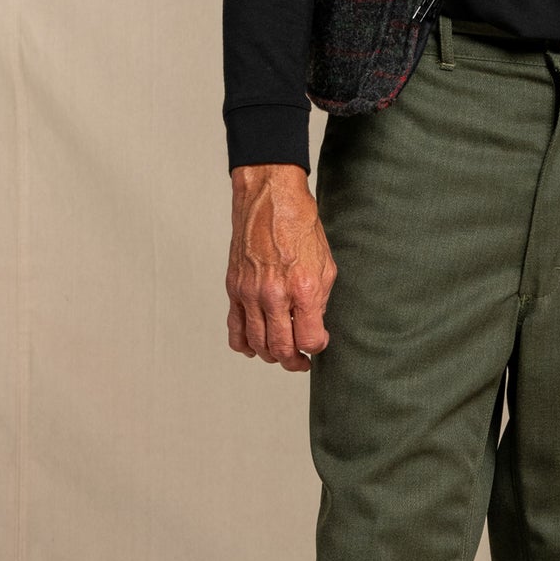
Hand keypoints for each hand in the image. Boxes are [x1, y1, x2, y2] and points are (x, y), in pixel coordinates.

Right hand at [227, 164, 336, 370]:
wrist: (270, 199)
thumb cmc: (300, 227)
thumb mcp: (325, 264)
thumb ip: (320, 301)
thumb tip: (314, 326)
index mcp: (303, 288)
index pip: (309, 340)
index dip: (316, 347)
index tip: (318, 343)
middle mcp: (274, 294)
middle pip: (281, 349)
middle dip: (294, 361)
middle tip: (301, 360)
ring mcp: (250, 293)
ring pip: (257, 344)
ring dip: (271, 355)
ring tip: (282, 353)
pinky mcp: (234, 289)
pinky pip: (235, 330)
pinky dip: (245, 344)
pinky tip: (257, 345)